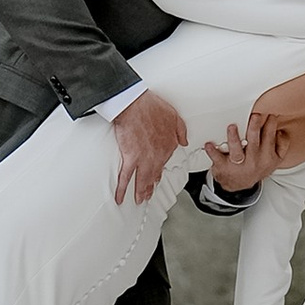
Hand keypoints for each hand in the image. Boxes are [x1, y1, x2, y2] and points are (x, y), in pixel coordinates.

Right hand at [108, 90, 186, 206]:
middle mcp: (157, 156)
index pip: (165, 161)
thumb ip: (181, 130)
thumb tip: (184, 141)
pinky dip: (122, 189)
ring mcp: (144, 159)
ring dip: (141, 191)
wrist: (135, 105)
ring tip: (140, 199)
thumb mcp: (174, 116)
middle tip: (149, 194)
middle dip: (151, 186)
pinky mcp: (130, 158)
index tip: (158, 174)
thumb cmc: (152, 107)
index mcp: (168, 146)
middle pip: (154, 174)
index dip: (160, 169)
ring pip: (143, 180)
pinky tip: (120, 198)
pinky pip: (125, 178)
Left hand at [203, 111, 292, 194]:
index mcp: (267, 157)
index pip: (270, 137)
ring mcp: (238, 165)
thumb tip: (281, 130)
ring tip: (232, 127)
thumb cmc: (256, 167)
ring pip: (237, 152)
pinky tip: (209, 144)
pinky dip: (212, 152)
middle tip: (255, 116)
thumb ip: (282, 145)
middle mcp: (253, 161)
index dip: (270, 124)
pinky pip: (217, 159)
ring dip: (234, 139)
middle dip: (254, 128)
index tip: (269, 113)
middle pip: (254, 143)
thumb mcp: (275, 160)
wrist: (239, 185)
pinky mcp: (223, 167)